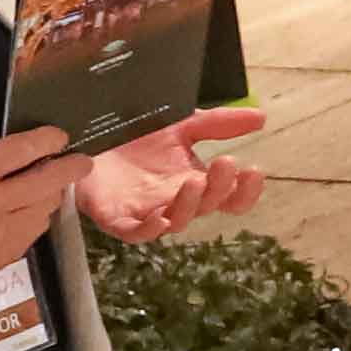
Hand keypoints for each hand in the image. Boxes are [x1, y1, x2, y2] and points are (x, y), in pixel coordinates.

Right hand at [0, 127, 79, 306]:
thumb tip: (17, 153)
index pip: (20, 150)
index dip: (47, 139)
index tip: (59, 135)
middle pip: (46, 181)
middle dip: (71, 167)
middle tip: (81, 160)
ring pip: (45, 209)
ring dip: (51, 194)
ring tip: (47, 186)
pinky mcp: (0, 259)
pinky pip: (33, 233)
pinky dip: (35, 218)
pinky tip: (26, 212)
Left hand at [74, 103, 266, 241]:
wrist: (88, 136)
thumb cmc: (135, 136)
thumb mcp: (182, 124)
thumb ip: (218, 124)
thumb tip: (261, 118)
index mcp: (193, 181)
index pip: (228, 197)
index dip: (244, 191)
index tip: (254, 170)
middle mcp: (173, 200)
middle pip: (206, 206)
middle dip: (220, 188)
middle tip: (226, 162)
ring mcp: (145, 211)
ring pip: (175, 221)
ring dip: (190, 206)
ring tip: (195, 182)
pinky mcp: (115, 216)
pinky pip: (134, 233)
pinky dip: (148, 231)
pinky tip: (160, 220)